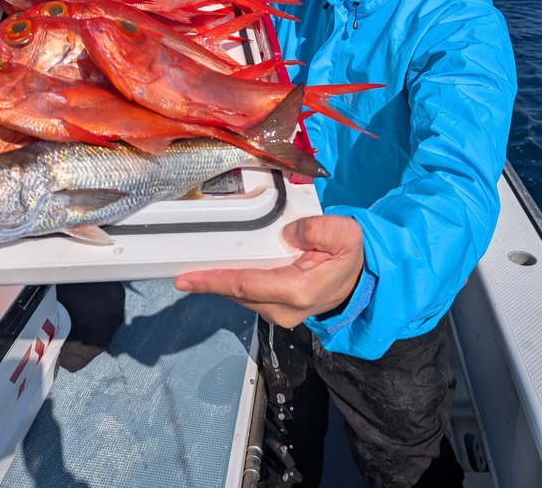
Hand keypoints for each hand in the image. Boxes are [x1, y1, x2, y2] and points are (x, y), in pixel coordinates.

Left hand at [174, 215, 363, 327]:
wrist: (361, 279)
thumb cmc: (350, 256)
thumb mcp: (346, 234)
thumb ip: (318, 229)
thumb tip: (288, 232)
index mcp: (298, 290)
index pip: (247, 284)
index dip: (214, 281)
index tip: (185, 279)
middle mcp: (285, 308)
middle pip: (238, 293)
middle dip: (209, 282)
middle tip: (181, 272)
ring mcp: (281, 313)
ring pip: (241, 296)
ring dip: (219, 284)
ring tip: (194, 272)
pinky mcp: (279, 310)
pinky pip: (249, 296)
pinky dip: (233, 285)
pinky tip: (221, 273)